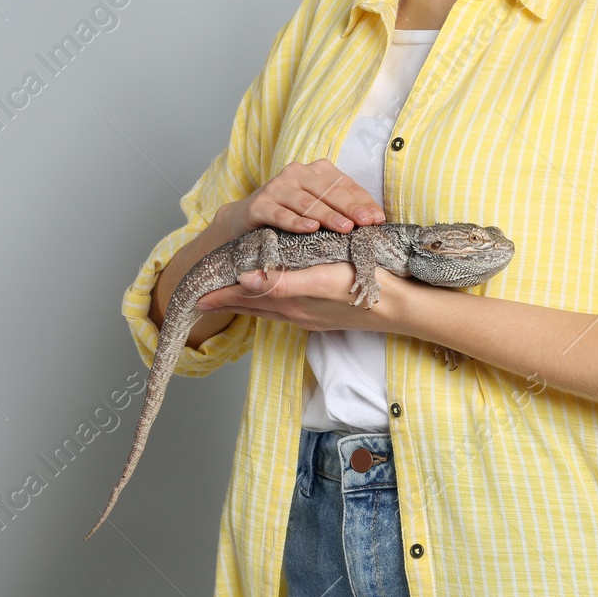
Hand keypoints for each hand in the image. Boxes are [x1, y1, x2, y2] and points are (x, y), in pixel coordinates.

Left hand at [198, 263, 426, 335]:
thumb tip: (245, 281)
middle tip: (205, 296)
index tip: (197, 295)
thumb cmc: (363, 288)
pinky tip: (275, 296)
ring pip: (269, 309)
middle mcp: (297, 313)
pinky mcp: (324, 314)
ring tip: (231, 296)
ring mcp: (311, 316)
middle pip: (253, 307)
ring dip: (248, 303)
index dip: (222, 296)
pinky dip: (270, 302)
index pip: (246, 300)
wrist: (400, 306)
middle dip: (229, 301)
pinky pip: (286, 309)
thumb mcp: (320, 280)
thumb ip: (282, 282)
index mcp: (292, 304)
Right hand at [229, 158, 385, 236]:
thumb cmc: (290, 213)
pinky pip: (280, 214)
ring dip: (327, 215)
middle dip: (350, 208)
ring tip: (345, 228)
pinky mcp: (260, 204)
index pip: (345, 184)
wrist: (244, 218)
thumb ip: (341, 208)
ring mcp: (277, 187)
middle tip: (366, 223)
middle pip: (328, 191)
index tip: (377, 218)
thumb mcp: (317, 207)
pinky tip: (310, 229)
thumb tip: (375, 218)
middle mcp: (297, 173)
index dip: (362, 201)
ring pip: (307, 202)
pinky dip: (295, 221)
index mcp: (316, 170)